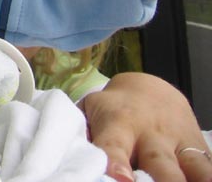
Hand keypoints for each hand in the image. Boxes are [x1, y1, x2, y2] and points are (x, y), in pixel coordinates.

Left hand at [80, 72, 211, 180]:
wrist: (152, 91)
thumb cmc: (112, 110)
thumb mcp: (91, 112)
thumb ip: (80, 133)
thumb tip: (66, 155)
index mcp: (118, 124)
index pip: (114, 146)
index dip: (115, 162)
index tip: (118, 177)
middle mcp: (151, 135)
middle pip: (160, 163)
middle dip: (161, 181)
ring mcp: (179, 144)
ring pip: (193, 169)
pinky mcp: (200, 151)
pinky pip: (208, 168)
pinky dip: (208, 178)